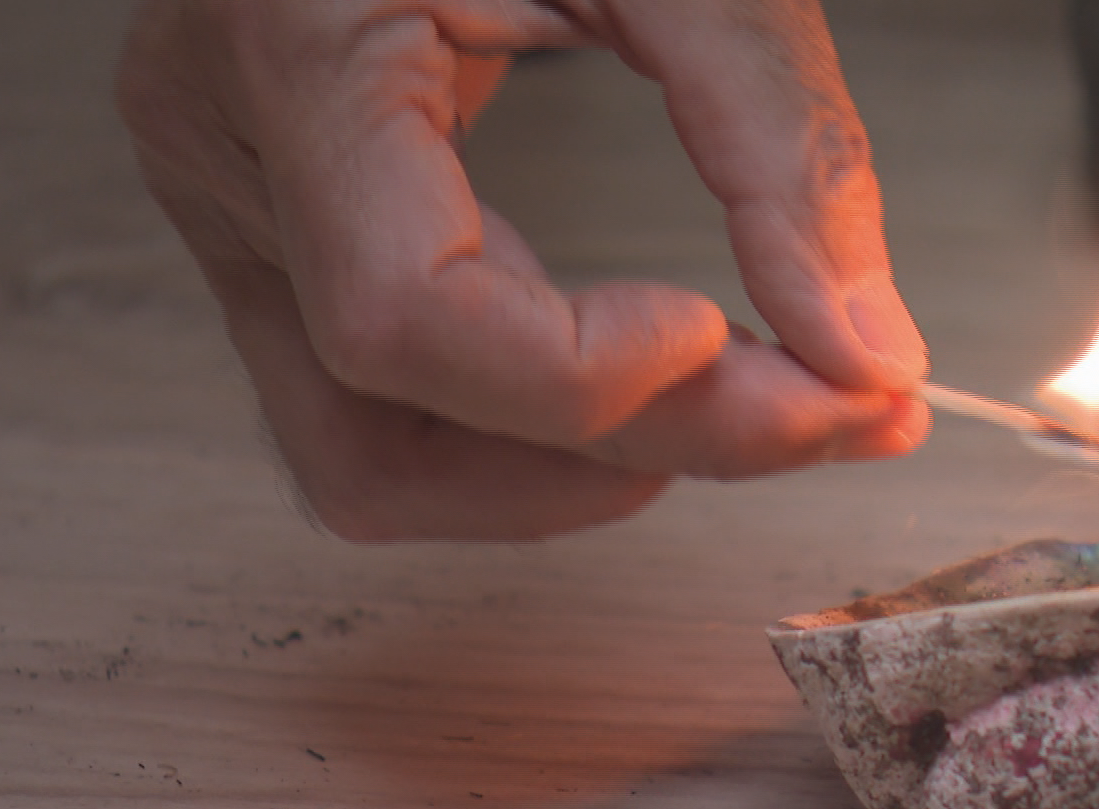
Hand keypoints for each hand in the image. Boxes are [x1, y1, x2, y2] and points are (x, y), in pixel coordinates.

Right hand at [118, 0, 929, 541]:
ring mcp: (248, 209)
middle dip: (638, 447)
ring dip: (583, 470)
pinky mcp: (296, 235)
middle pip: (396, 431)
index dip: (583, 374)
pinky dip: (547, 426)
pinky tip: (666, 373)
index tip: (738, 335)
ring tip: (751, 403)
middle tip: (829, 408)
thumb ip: (780, 140)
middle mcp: (234, 154)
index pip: (399, 315)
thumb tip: (864, 355)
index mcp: (289, 47)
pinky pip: (403, 407)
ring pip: (381, 461)